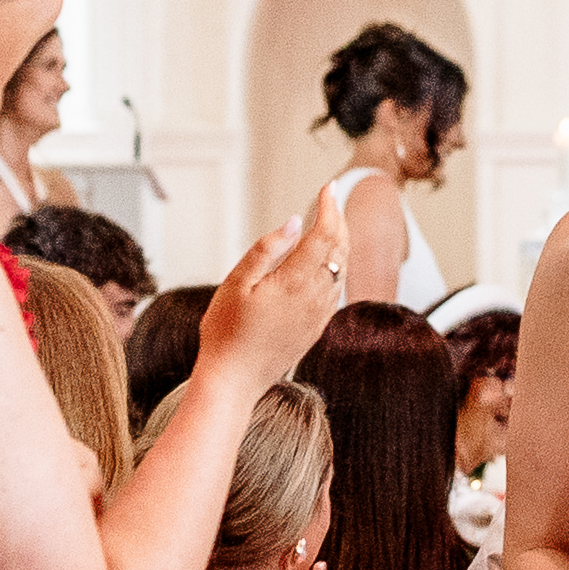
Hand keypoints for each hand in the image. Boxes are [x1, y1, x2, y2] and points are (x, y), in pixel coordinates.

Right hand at [191, 192, 353, 402]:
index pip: (324, 235)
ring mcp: (319, 315)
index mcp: (295, 283)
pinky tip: (328, 263)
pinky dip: (337, 268)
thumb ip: (267, 249)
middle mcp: (315, 298)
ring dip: (340, 244)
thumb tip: (294, 223)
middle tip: (331, 200)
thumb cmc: (226, 333)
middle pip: (339, 250)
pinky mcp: (316, 328)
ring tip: (332, 224)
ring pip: (342, 270)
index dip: (329, 208)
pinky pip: (336, 290)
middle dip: (338, 221)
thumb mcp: (236, 283)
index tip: (328, 188)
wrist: (234, 381)